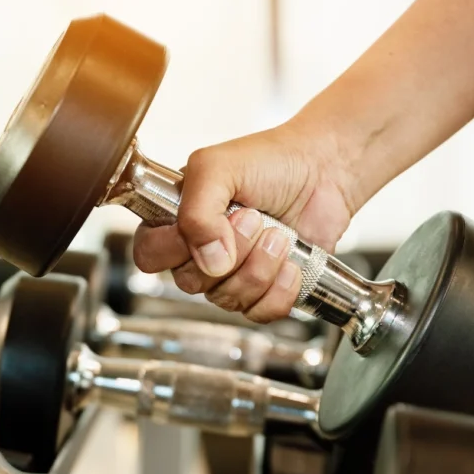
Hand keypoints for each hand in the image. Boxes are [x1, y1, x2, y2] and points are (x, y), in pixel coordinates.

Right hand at [130, 119, 357, 323]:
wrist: (324, 169)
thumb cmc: (269, 160)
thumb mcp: (217, 168)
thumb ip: (197, 210)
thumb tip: (208, 260)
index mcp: (176, 219)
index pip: (149, 255)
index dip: (175, 249)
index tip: (209, 225)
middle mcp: (199, 250)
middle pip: (191, 283)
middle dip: (233, 252)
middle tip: (255, 218)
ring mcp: (232, 273)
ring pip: (227, 299)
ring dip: (260, 266)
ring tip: (278, 234)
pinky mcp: (265, 289)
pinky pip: (258, 312)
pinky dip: (280, 290)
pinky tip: (291, 263)